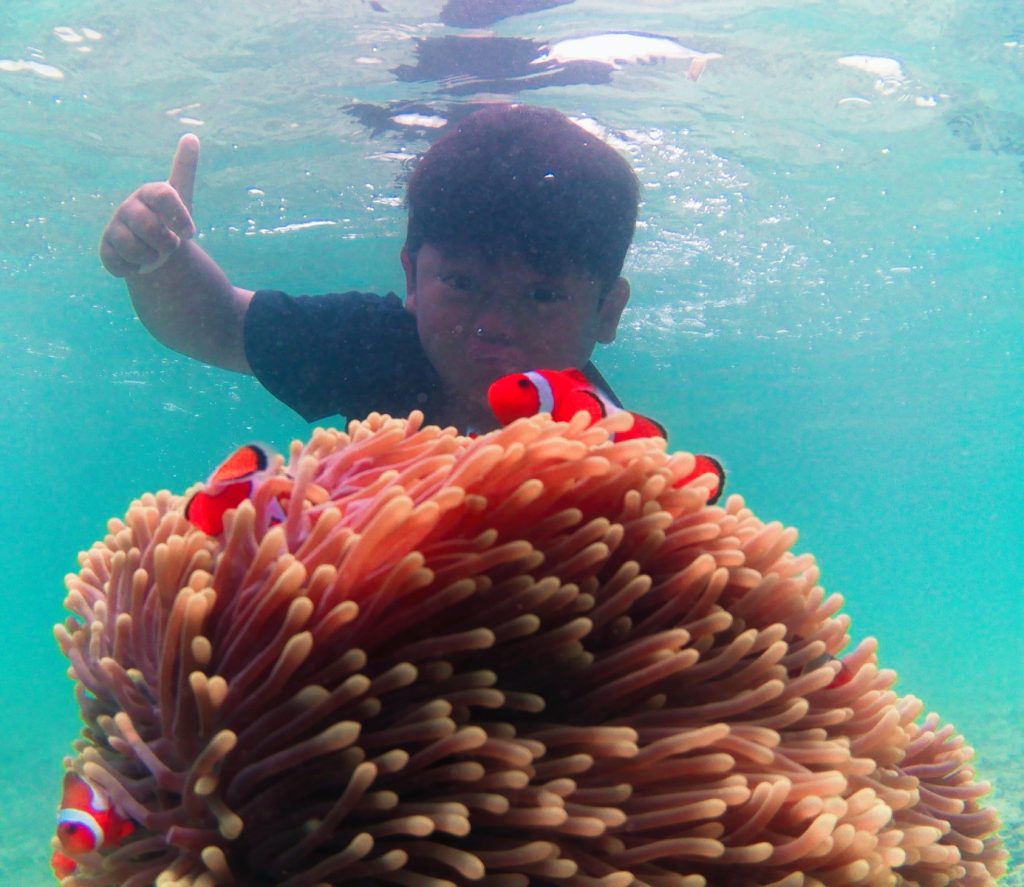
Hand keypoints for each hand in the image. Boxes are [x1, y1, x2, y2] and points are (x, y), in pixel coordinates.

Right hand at [99, 134, 198, 276]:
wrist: (157, 254)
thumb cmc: (171, 226)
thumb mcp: (183, 199)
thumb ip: (184, 170)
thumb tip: (191, 136)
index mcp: (151, 193)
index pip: (165, 195)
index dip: (179, 217)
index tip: (190, 233)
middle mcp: (130, 207)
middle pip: (149, 226)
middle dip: (166, 244)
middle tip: (169, 246)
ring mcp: (114, 227)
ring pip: (133, 248)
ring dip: (151, 258)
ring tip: (153, 254)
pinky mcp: (106, 250)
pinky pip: (120, 264)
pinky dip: (135, 270)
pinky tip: (137, 263)